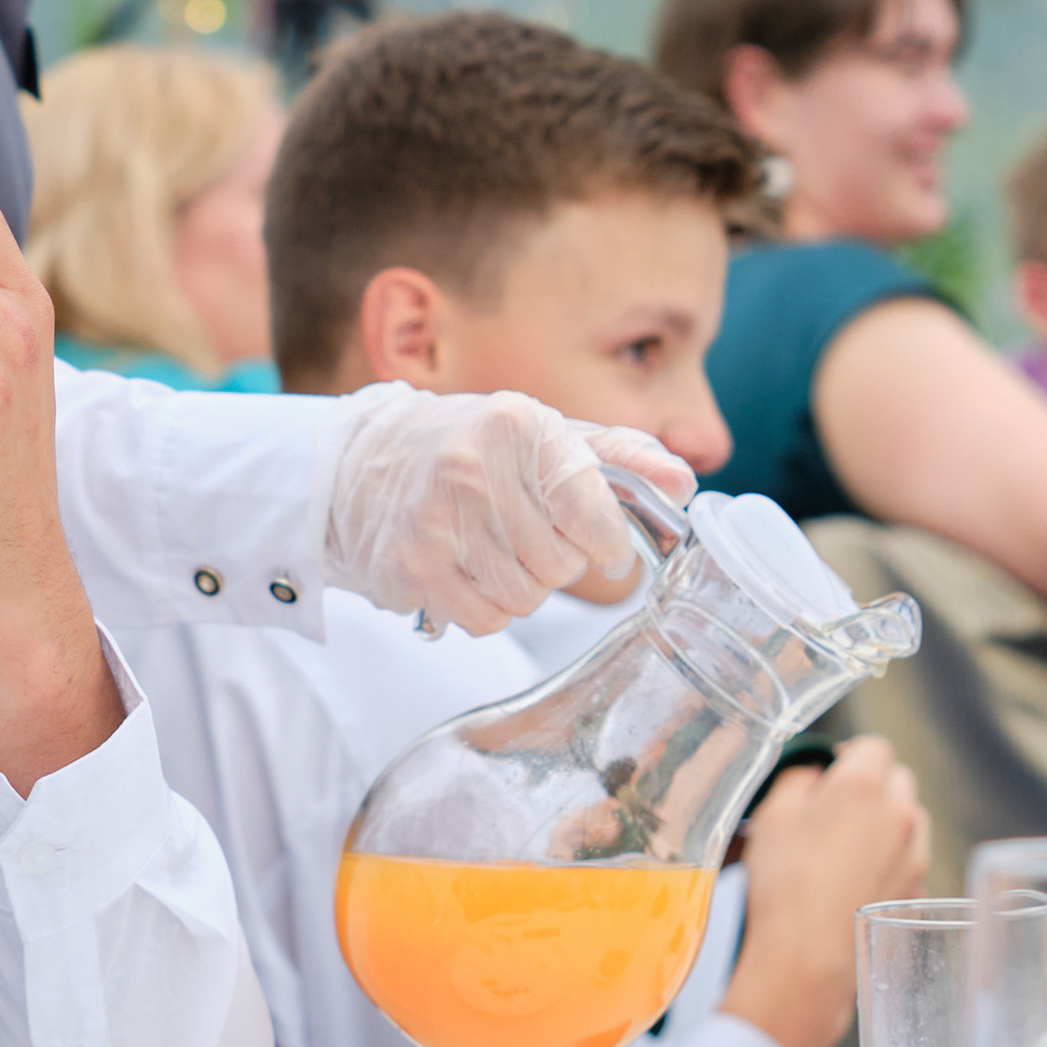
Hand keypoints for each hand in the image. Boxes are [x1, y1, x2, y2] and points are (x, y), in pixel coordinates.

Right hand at [323, 387, 693, 636]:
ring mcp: (435, 521)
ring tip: (491, 548)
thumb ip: (621, 458)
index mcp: (518, 426)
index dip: (605, 539)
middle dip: (555, 560)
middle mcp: (472, 469)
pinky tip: (464, 569)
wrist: (365, 464)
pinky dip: (484, 607)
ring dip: (520, 587)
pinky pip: (486, 621)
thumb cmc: (472, 449)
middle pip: (561, 565)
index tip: (601, 541)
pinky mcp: (410, 567)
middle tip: (524, 532)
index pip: (591, 510)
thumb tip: (682, 485)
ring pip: (526, 599)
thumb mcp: (547, 435)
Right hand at [721, 735, 930, 1046]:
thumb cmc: (784, 884)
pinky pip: (909, 858)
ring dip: (884, 821)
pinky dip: (890, 858)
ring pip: (910, 818)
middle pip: (898, 779)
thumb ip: (798, 776)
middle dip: (870, 785)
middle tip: (832, 809)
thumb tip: (815, 771)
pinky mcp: (917, 891)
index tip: (827, 775)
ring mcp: (915, 855)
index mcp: (864, 785)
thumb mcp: (772, 813)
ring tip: (845, 846)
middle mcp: (900, 815)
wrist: (807, 959)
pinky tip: (855, 880)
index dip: (848, 755)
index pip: (873, 745)